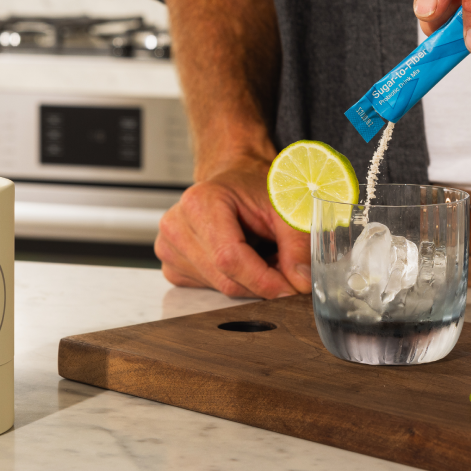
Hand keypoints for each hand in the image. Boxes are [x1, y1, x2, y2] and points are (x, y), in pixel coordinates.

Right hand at [154, 154, 310, 298]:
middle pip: (225, 279)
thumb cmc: (252, 187)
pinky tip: (242, 261)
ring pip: (220, 289)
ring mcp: (169, 248)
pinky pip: (210, 290)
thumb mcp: (283, 206)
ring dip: (250, 283)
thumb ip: (297, 243)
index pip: (229, 258)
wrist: (233, 180)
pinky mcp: (173, 267)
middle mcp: (177, 226)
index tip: (291, 288)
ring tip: (262, 255)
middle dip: (262, 283)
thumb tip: (301, 280)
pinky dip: (234, 282)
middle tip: (286, 269)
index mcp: (200, 203)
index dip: (264, 280)